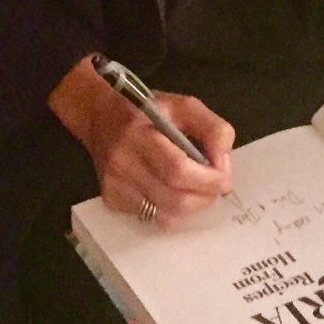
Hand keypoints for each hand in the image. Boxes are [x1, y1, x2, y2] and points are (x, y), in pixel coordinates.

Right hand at [49, 57, 234, 227]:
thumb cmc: (146, 110)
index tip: (224, 178)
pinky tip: (168, 189)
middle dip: (204, 197)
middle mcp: (122, 163)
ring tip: (193, 188)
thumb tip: (222, 164)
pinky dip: (169, 209)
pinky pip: (152, 218)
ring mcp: (114, 185)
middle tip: (213, 186)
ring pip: (165, 216)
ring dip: (189, 206)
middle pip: (174, 200)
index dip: (207, 180)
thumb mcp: (184, 106)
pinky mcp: (111, 200)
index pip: (177, 170)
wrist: (99, 116)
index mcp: (139, 134)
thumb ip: (213, 128)